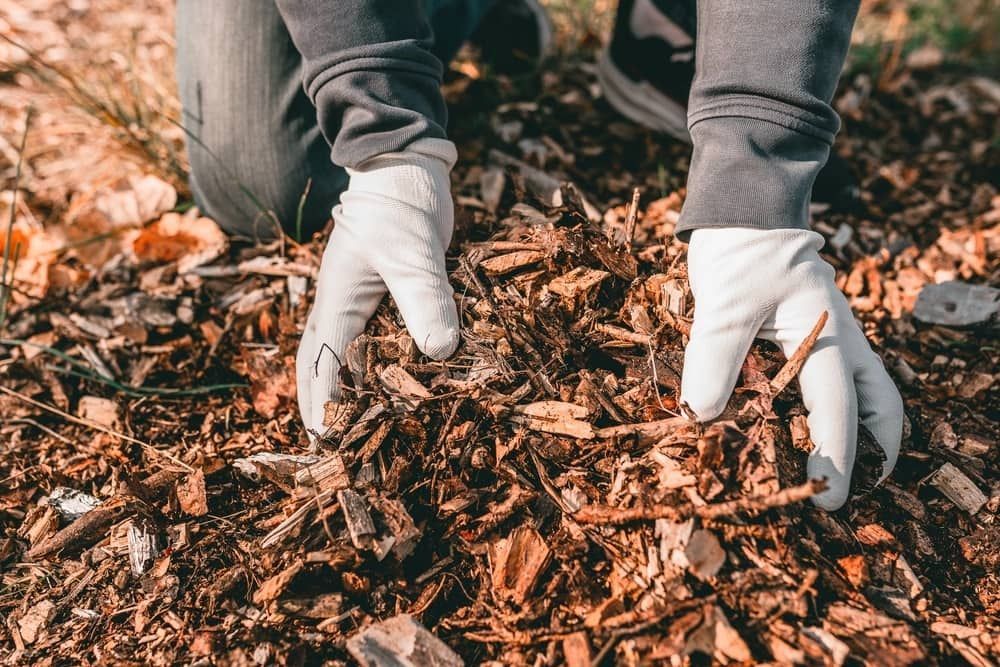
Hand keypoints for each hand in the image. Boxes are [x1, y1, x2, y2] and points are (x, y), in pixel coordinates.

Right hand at [296, 139, 460, 437]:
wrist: (405, 168)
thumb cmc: (400, 207)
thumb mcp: (412, 253)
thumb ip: (424, 298)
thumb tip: (440, 352)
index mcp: (337, 302)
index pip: (324, 364)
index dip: (326, 406)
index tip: (330, 444)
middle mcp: (339, 306)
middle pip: (317, 364)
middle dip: (319, 404)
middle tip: (327, 447)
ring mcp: (357, 300)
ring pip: (337, 353)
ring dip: (337, 387)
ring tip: (346, 425)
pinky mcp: (380, 294)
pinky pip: (366, 338)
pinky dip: (368, 364)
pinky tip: (386, 380)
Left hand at [680, 228, 902, 509]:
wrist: (743, 211)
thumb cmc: (738, 253)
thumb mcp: (723, 305)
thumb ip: (714, 360)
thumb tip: (703, 417)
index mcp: (827, 334)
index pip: (838, 406)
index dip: (835, 455)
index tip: (826, 498)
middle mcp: (841, 339)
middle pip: (880, 404)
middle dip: (874, 451)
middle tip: (854, 493)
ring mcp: (833, 335)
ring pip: (869, 391)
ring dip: (866, 431)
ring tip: (847, 470)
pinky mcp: (813, 334)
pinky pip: (839, 379)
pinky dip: (837, 409)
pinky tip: (808, 428)